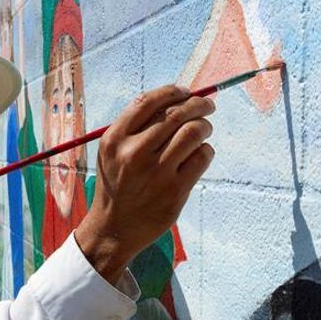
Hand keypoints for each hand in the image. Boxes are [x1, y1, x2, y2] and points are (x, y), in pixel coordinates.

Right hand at [76, 85, 215, 283]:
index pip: (149, 101)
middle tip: (207, 106)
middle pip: (177, 114)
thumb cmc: (118, 184)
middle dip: (198, 105)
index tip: (186, 92)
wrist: (113, 228)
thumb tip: (176, 100)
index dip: (173, 92)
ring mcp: (156, 173)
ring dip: (205, 126)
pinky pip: (202, 156)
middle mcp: (134, 153)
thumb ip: (136, 127)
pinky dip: (205, 150)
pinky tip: (198, 155)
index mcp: (115, 139)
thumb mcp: (113, 152)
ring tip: (204, 130)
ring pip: (194, 132)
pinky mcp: (175, 190)